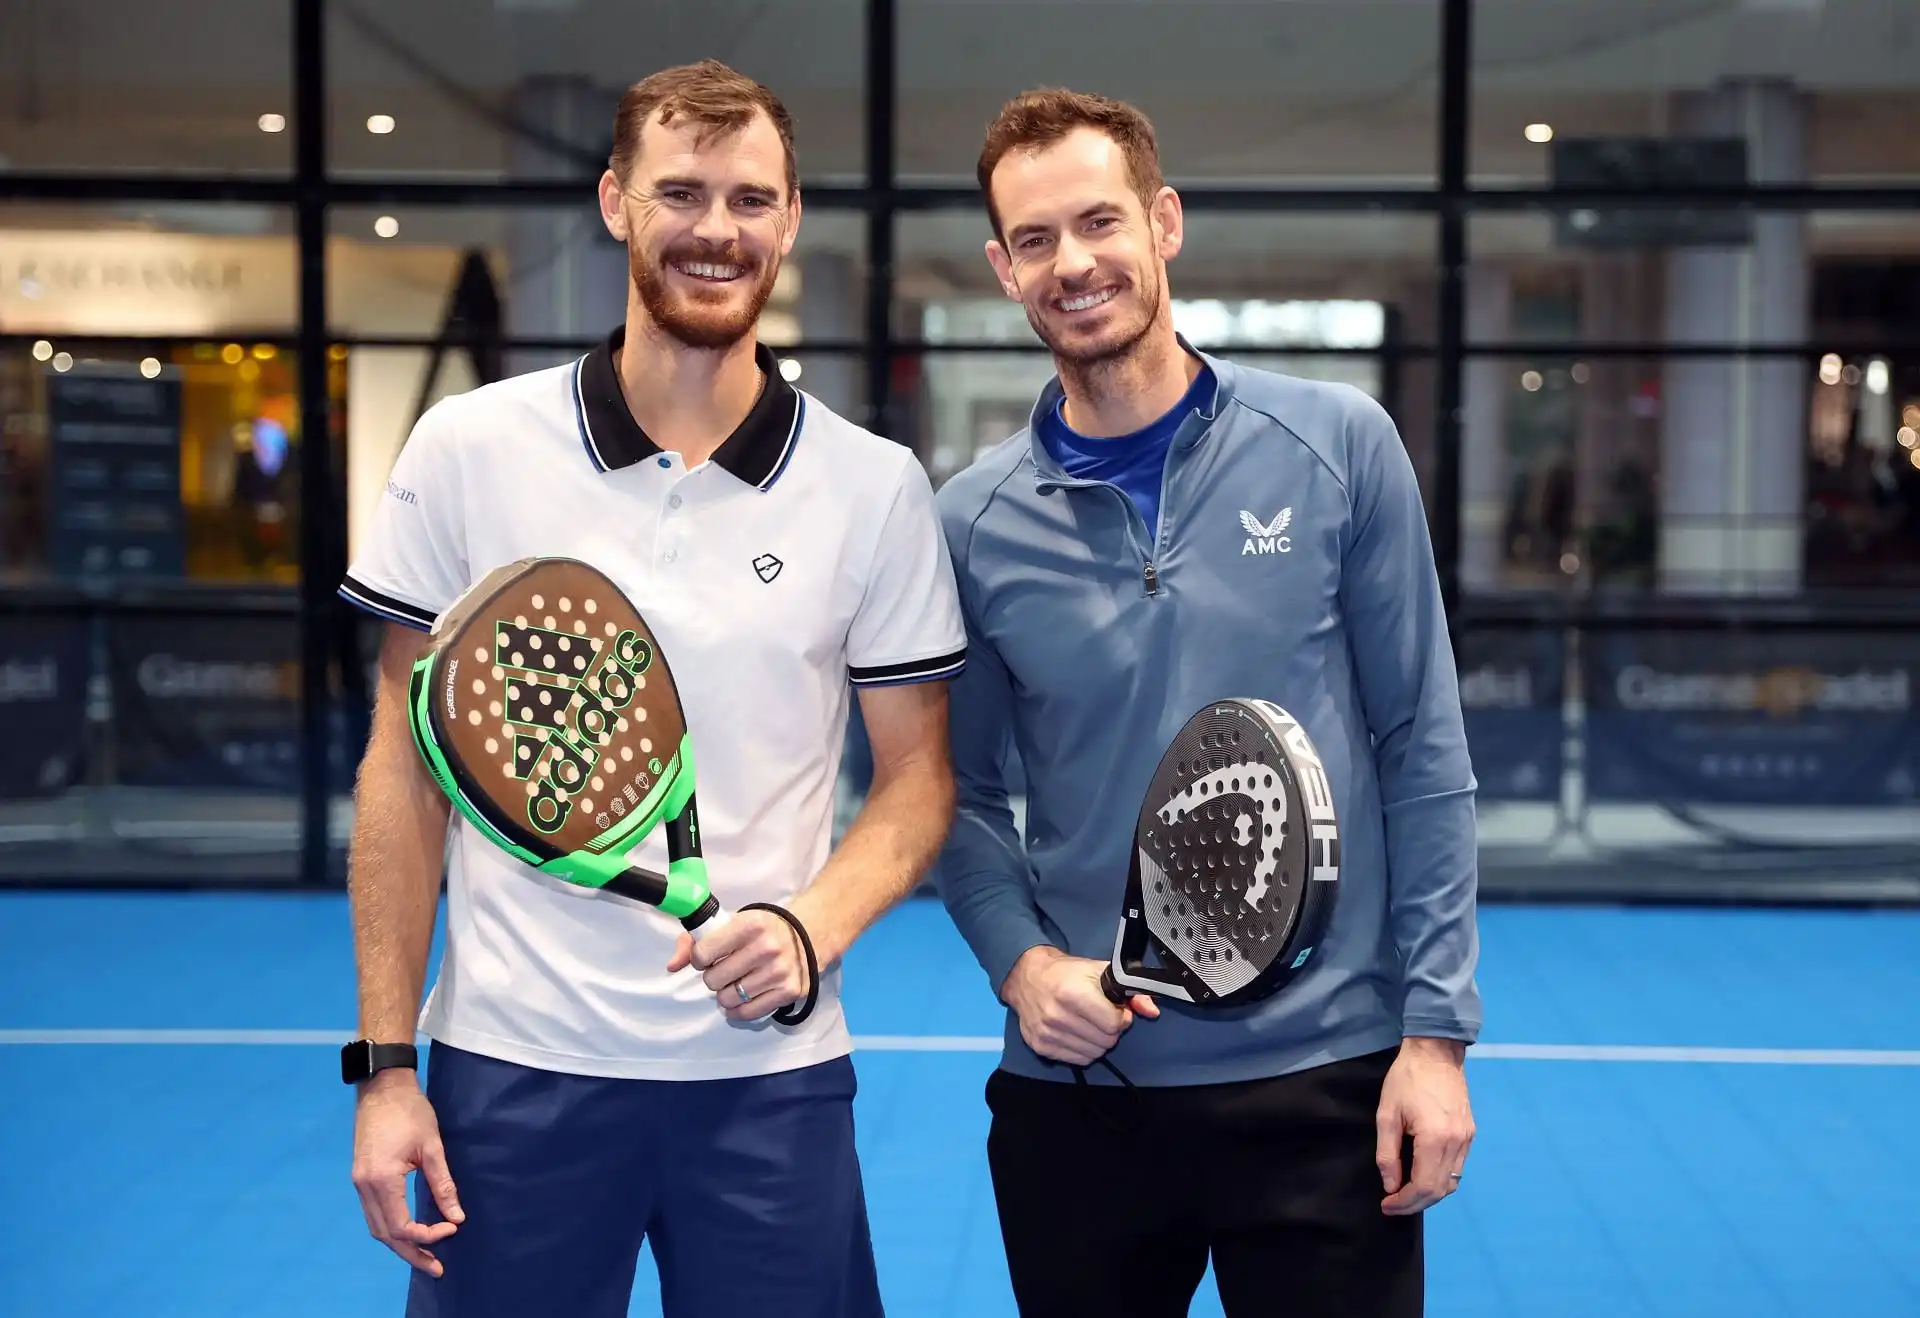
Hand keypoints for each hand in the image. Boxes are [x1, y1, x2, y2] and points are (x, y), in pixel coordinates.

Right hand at [351, 1069, 463, 1274]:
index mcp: (381, 1180)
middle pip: (386, 1235)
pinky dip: (391, 1228)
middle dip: (411, 1253)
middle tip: (436, 1268)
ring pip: (377, 1227)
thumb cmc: (410, 1110)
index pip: (401, 1226)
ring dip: (400, 1244)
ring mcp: (359, 1183)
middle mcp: (364, 1187)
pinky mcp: (361, 1176)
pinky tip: (409, 1232)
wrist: (382, 1086)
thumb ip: (443, 1184)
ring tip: (425, 1257)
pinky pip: (374, 1213)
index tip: (451, 1229)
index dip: (427, 1235)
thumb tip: (457, 1217)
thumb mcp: (432, 1147)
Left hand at [667, 909, 811, 1023]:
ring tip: (735, 983)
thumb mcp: (733, 923)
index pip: (703, 953)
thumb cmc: (762, 929)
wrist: (809, 934)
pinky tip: (740, 999)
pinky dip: (737, 1010)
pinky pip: (748, 1013)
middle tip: (724, 970)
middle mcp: (767, 947)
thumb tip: (672, 966)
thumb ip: (695, 940)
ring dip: (725, 994)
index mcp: (750, 924)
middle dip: (713, 977)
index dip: (700, 958)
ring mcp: (780, 971)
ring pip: (728, 998)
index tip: (708, 957)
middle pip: (714, 979)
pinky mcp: (789, 991)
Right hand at [1000, 945, 1158, 1065]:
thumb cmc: (1066, 972)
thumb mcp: (1099, 971)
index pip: (1113, 1024)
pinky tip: (1078, 1033)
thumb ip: (1130, 990)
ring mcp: (1047, 1034)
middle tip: (1102, 1016)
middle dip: (1111, 1030)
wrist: (1027, 977)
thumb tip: (1152, 1011)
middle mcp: (1057, 1016)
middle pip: (1106, 1041)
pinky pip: (1078, 1060)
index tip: (1117, 1010)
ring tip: (1090, 1024)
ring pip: (1094, 1054)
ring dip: (1098, 1041)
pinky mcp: (1040, 1047)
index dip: (1122, 1017)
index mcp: (1072, 993)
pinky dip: (1084, 1049)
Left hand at [1376, 1036, 1474, 1215]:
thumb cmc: (1406, 1080)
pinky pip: (1457, 1168)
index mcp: (1435, 1139)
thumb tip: (1391, 1185)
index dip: (1404, 1202)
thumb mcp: (1386, 1115)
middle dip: (1415, 1203)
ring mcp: (1467, 1140)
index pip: (1423, 1187)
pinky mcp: (1470, 1133)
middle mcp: (1456, 1144)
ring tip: (1406, 1194)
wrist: (1436, 1053)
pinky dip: (1440, 1180)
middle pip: (1439, 1190)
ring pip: (1451, 1182)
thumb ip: (1388, 1154)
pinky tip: (1423, 1176)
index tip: (1386, 1205)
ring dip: (1429, 1194)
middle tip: (1393, 1205)